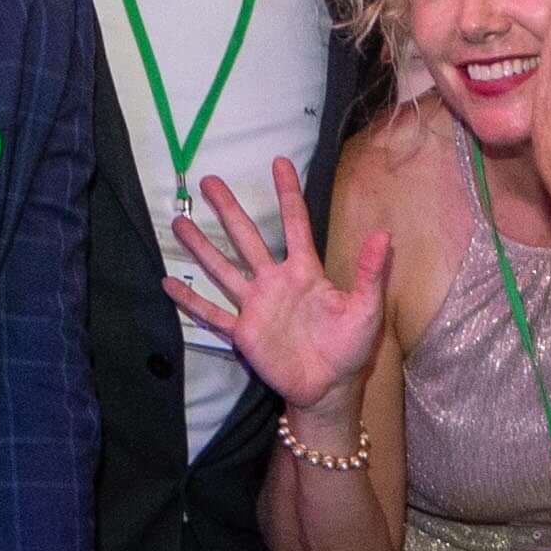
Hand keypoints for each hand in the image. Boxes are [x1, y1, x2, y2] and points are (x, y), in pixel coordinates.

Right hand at [163, 158, 390, 419]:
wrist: (329, 389)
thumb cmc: (350, 348)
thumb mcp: (366, 309)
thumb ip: (370, 273)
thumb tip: (383, 235)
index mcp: (305, 272)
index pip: (295, 224)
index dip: (287, 194)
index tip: (279, 162)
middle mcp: (275, 282)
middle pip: (247, 237)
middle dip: (229, 209)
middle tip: (209, 180)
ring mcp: (255, 306)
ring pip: (222, 269)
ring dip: (201, 247)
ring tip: (178, 222)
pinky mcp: (242, 333)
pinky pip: (211, 313)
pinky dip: (189, 300)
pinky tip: (167, 282)